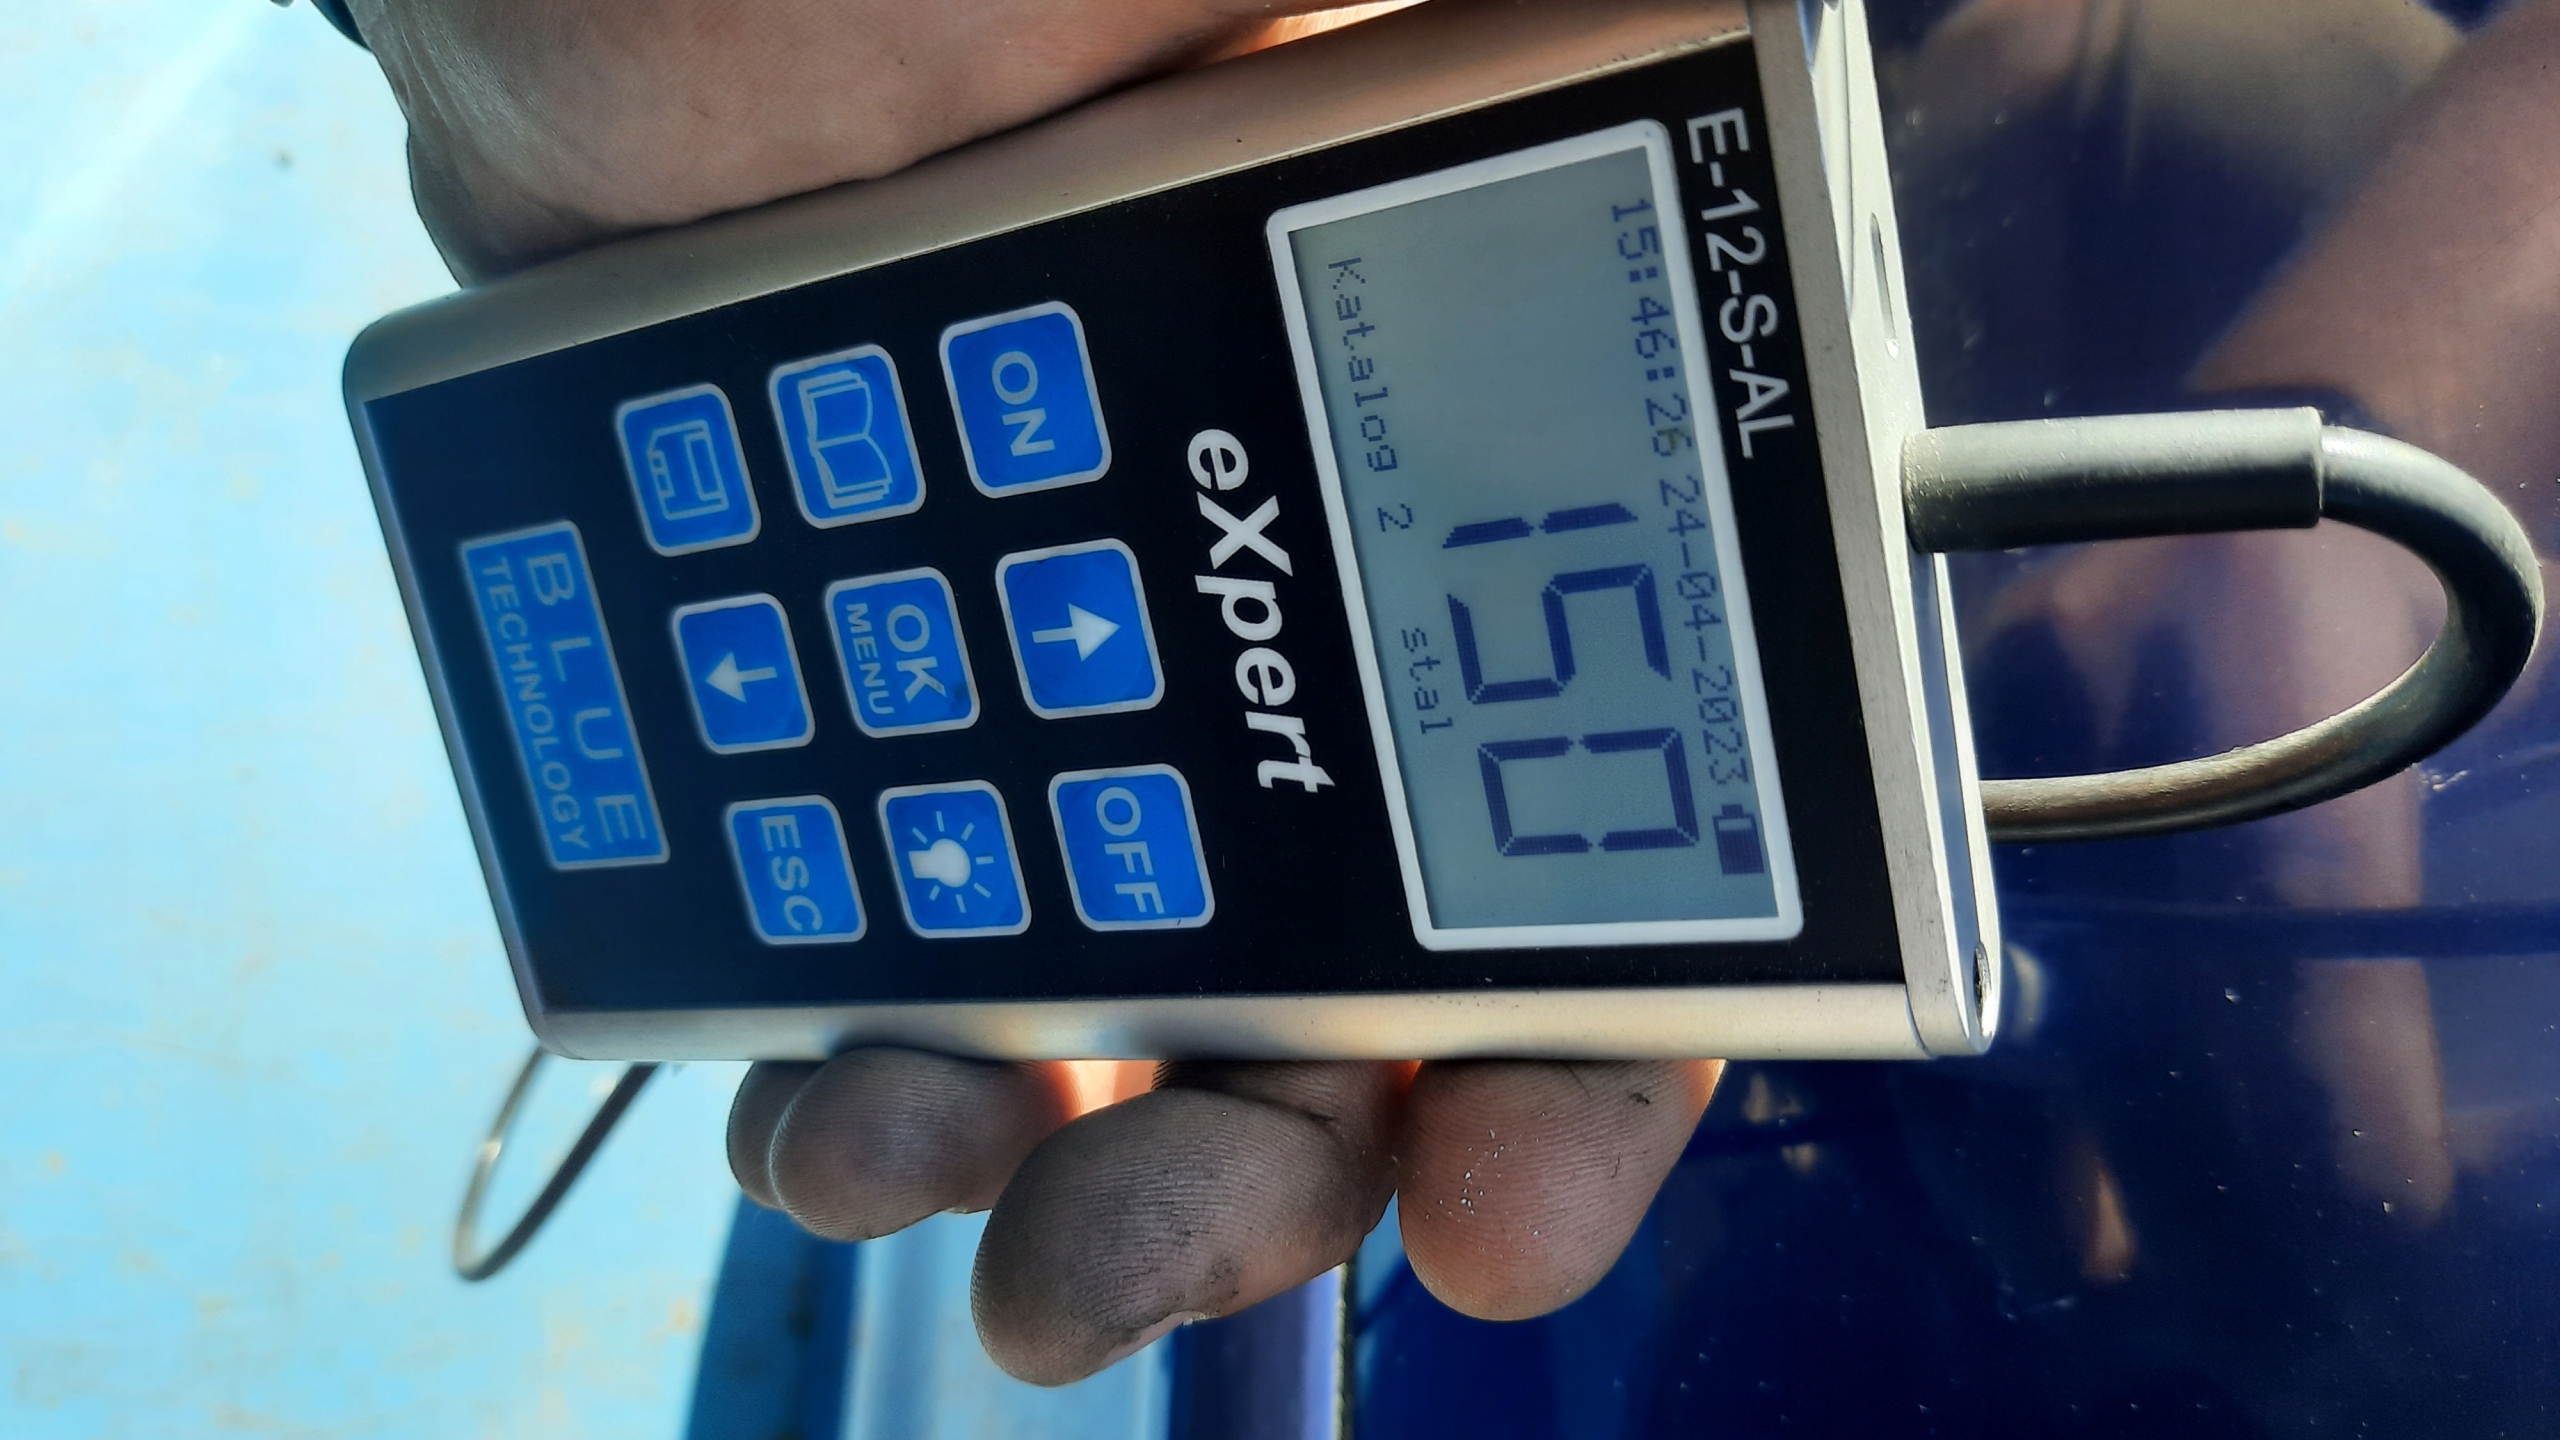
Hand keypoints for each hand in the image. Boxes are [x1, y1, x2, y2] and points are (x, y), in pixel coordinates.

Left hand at [350, 0, 1727, 1383]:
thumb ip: (1504, 33)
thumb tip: (1771, 32)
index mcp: (1444, 456)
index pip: (1592, 800)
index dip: (1586, 1034)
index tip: (1498, 1202)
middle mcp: (1281, 595)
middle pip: (1358, 971)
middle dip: (1265, 1166)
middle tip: (1126, 1255)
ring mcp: (1064, 670)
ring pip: (1124, 1004)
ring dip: (1041, 1155)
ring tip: (908, 1173)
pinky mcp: (864, 709)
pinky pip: (894, 954)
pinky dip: (861, 1072)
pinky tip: (807, 1104)